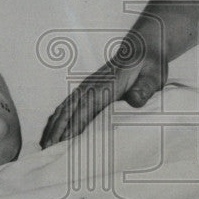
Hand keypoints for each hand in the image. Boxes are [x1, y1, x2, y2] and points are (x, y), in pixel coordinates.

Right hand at [40, 35, 165, 147]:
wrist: (144, 47)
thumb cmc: (150, 64)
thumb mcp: (153, 75)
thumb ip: (144, 89)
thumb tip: (133, 100)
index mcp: (108, 84)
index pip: (87, 108)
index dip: (75, 125)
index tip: (65, 142)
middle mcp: (93, 85)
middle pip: (70, 109)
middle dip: (58, 130)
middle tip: (48, 151)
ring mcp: (88, 85)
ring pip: (66, 107)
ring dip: (54, 125)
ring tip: (45, 145)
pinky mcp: (88, 88)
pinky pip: (69, 104)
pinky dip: (58, 117)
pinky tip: (52, 128)